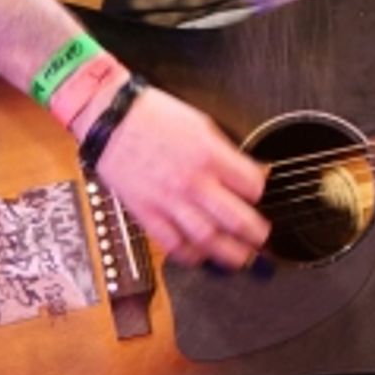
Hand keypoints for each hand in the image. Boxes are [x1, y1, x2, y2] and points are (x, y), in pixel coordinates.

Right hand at [87, 84, 270, 270]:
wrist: (111, 120)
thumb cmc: (153, 116)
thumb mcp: (201, 124)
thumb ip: (225, 152)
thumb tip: (248, 171)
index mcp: (210, 155)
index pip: (252, 185)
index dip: (262, 193)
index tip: (262, 198)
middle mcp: (193, 182)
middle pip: (236, 220)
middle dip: (257, 235)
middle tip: (263, 239)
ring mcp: (169, 201)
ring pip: (208, 239)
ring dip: (230, 254)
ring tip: (242, 258)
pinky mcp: (147, 213)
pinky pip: (174, 244)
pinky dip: (191, 255)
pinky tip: (201, 255)